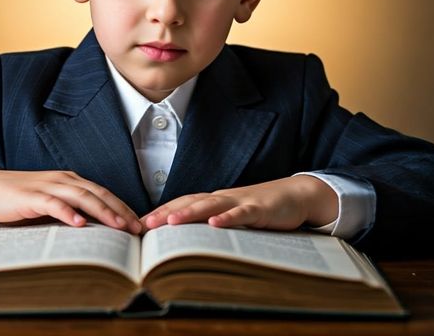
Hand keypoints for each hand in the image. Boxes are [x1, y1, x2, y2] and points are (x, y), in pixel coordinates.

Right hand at [0, 167, 141, 232]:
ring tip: (118, 227)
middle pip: (99, 194)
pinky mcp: (31, 197)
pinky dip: (68, 213)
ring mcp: (48, 186)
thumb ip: (69, 211)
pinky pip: (54, 204)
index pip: (104, 194)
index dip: (123, 207)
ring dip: (103, 212)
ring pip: (82, 197)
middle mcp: (65, 180)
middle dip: (121, 211)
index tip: (138, 224)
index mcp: (72, 181)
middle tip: (137, 228)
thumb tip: (93, 231)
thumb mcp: (49, 204)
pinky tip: (80, 224)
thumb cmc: (19, 199)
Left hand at [142, 175, 337, 231]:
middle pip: (191, 202)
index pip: (183, 203)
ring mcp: (241, 202)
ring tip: (172, 222)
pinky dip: (228, 218)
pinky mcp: (260, 208)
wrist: (295, 195)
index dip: (161, 212)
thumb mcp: (233, 215)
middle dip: (167, 212)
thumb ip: (212, 222)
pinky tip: (216, 224)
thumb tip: (185, 239)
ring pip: (212, 205)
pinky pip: (242, 213)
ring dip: (191, 213)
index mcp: (215, 200)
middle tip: (145, 225)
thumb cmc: (261, 208)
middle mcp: (224, 198)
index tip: (138, 224)